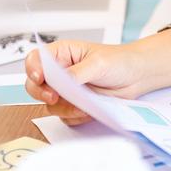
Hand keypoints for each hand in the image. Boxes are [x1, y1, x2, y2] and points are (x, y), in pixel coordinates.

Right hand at [24, 28, 170, 125]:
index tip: (39, 78)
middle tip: (55, 96)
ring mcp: (66, 91)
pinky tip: (89, 110)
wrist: (138, 76)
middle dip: (42, 93)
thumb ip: (77, 73)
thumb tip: (63, 83)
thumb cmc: (120, 61)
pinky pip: (65, 116)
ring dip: (64, 107)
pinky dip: (74, 116)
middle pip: (35, 85)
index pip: (36, 60)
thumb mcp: (98, 63)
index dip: (33, 69)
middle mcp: (60, 72)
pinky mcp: (74, 105)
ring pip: (50, 104)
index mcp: (62, 54)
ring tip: (83, 104)